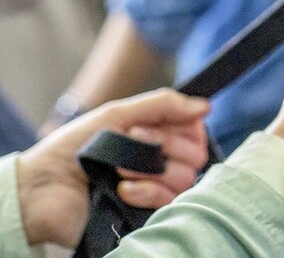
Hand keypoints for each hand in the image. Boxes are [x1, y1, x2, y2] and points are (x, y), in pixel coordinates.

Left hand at [17, 89, 209, 246]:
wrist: (41, 186)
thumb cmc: (74, 147)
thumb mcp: (118, 113)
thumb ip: (163, 104)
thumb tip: (206, 106)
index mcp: (156, 137)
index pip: (195, 131)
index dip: (181, 127)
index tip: (154, 125)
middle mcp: (160, 163)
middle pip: (194, 155)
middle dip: (164, 145)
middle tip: (134, 142)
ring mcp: (154, 189)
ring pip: (185, 178)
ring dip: (153, 169)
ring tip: (121, 168)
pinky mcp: (146, 214)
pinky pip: (169, 202)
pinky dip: (147, 192)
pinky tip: (124, 189)